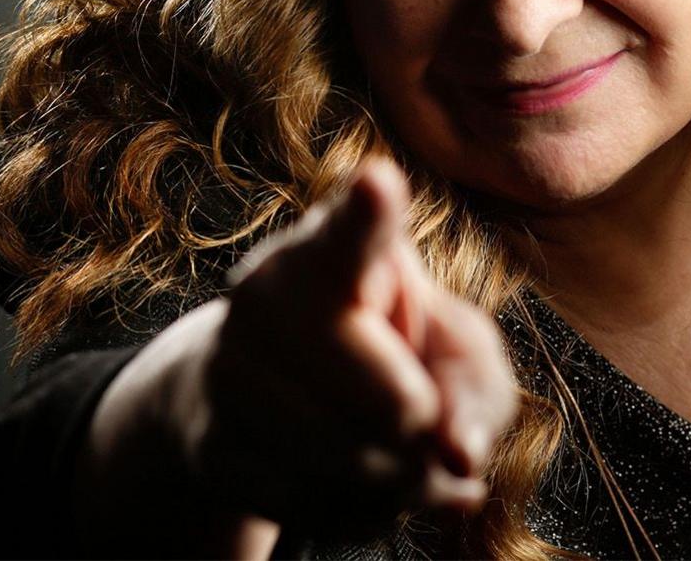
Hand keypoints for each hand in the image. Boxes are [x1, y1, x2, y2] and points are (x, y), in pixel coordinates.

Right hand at [76, 157, 519, 549]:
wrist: (268, 394)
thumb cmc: (393, 351)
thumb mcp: (457, 351)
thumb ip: (476, 388)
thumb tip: (457, 455)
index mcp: (336, 248)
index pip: (354, 233)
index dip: (370, 213)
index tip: (380, 181)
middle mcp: (266, 294)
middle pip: (394, 405)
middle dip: (425, 425)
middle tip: (413, 405)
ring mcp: (229, 369)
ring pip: (359, 468)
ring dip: (396, 479)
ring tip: (383, 441)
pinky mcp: (213, 444)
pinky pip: (319, 509)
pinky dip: (355, 509)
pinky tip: (343, 471)